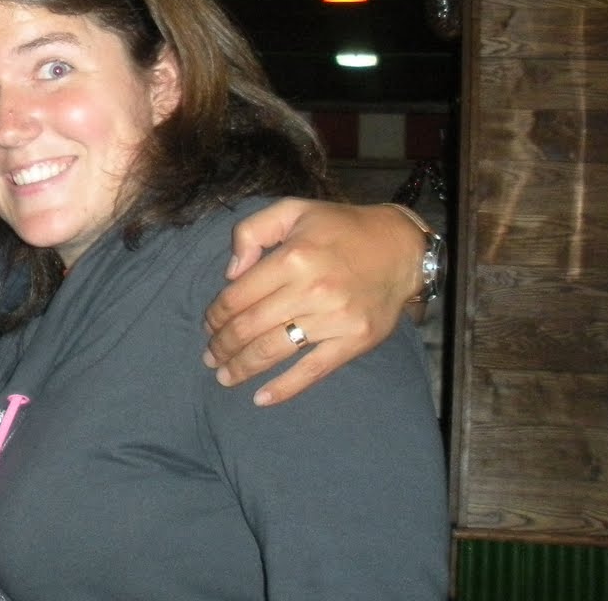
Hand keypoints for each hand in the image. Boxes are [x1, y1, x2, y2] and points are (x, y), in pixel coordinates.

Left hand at [203, 198, 422, 405]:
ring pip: (274, 350)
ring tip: (224, 375)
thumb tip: (230, 272)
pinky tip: (261, 398)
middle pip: (250, 326)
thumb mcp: (292, 210)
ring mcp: (333, 319)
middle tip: (209, 356)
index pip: (238, 296)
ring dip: (242, 367)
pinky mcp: (353, 341)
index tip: (208, 325)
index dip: (216, 315)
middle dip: (222, 345)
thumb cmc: (340, 228)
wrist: (400, 248)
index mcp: (292, 257)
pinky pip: (312, 371)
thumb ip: (252, 231)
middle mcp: (311, 290)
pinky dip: (284, 388)